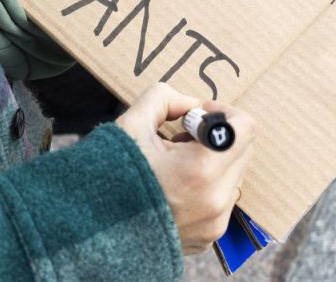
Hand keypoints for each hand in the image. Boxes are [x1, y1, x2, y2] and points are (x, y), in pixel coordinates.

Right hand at [117, 84, 254, 254]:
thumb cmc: (110, 174)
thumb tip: (193, 106)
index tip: (197, 115)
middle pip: (242, 149)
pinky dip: (206, 186)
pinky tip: (175, 186)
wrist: (91, 230)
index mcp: (201, 171)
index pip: (244, 128)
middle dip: (216, 137)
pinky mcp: (208, 237)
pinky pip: (222, 199)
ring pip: (233, 175)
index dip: (222, 112)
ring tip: (175, 164)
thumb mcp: (133, 123)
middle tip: (181, 138)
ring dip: (213, 162)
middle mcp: (214, 200)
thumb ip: (166, 98)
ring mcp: (214, 222)